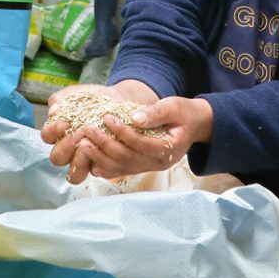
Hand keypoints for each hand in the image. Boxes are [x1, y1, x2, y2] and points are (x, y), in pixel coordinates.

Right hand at [41, 80, 158, 175]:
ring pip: (73, 174)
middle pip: (57, 158)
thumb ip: (64, 98)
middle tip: (77, 136)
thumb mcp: (78, 94)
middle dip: (65, 147)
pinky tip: (104, 152)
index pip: (47, 136)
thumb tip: (53, 109)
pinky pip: (96, 172)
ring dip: (78, 161)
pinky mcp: (101, 165)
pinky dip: (99, 163)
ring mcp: (84, 160)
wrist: (119, 102)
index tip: (64, 122)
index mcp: (58, 133)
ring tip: (89, 145)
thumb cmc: (94, 99)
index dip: (52, 132)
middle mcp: (68, 150)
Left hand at [51, 96, 212, 184]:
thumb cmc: (184, 113)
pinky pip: (122, 171)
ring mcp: (150, 168)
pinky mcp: (143, 167)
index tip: (106, 117)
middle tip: (88, 130)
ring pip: (122, 168)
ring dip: (101, 157)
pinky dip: (106, 167)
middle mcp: (159, 163)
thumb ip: (156, 112)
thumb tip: (134, 117)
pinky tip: (90, 160)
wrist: (194, 125)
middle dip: (105, 144)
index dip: (122, 132)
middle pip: (127, 158)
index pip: (141, 144)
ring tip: (84, 143)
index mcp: (169, 149)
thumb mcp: (174, 106)